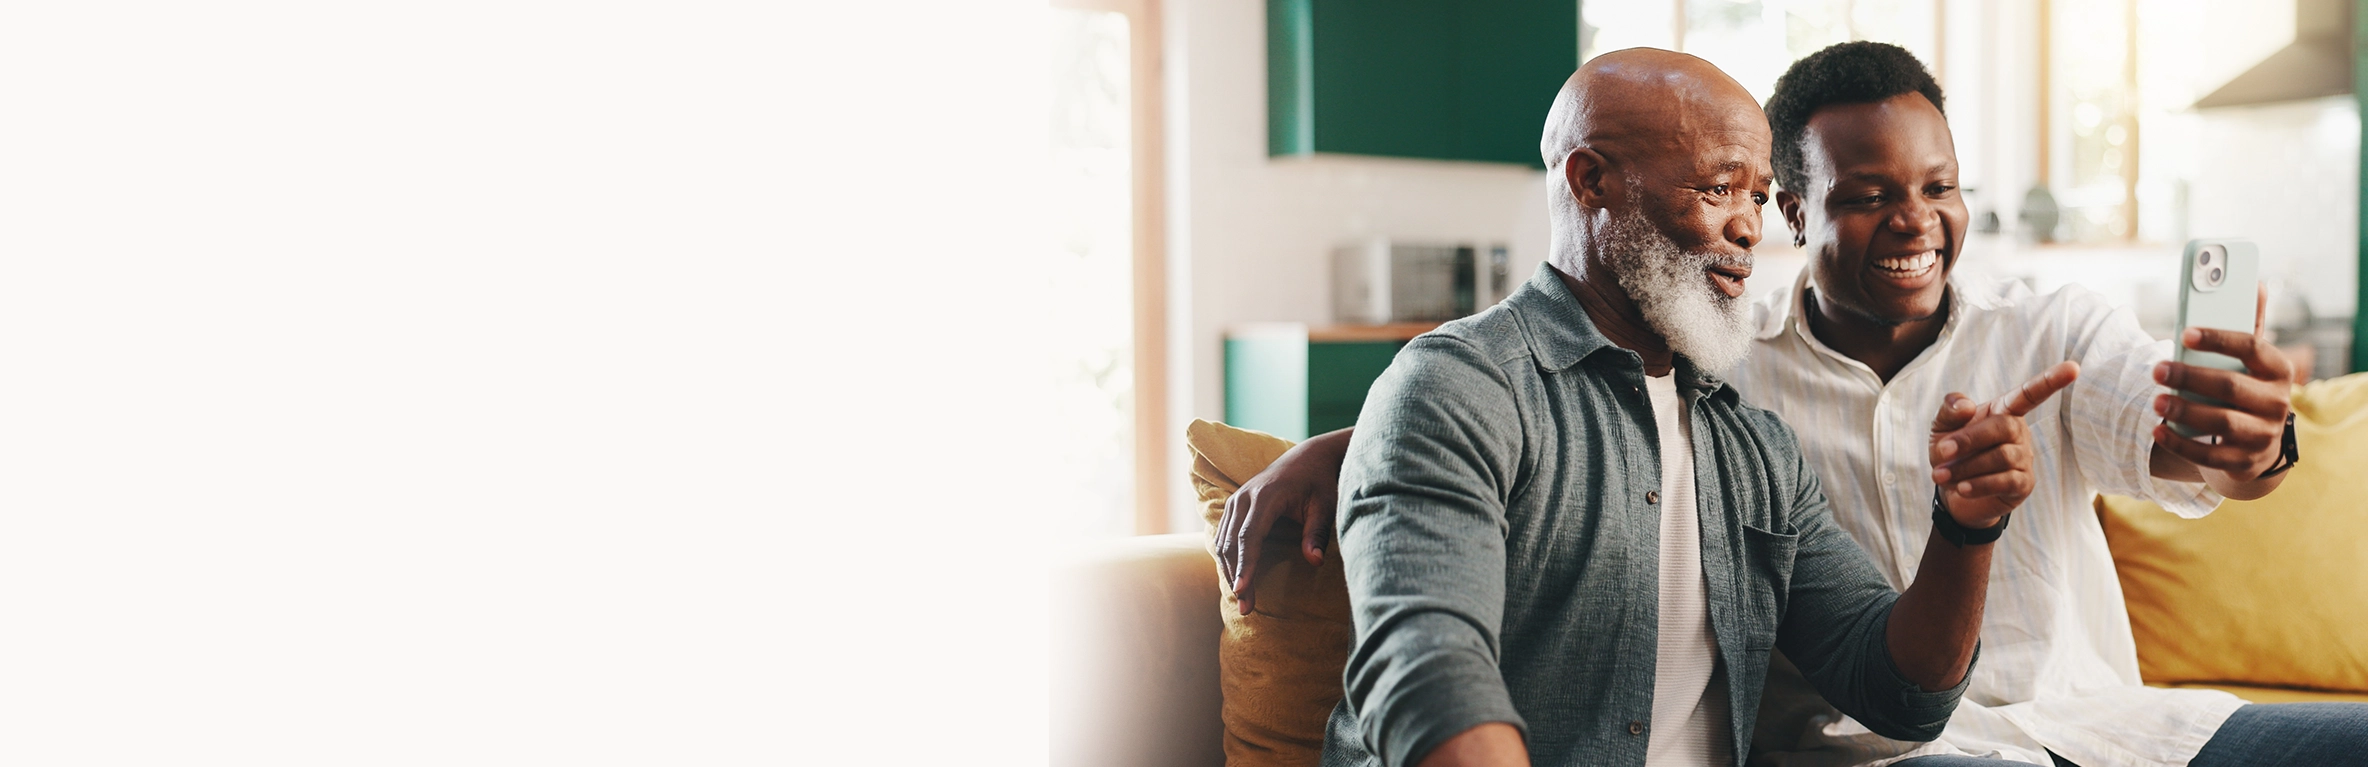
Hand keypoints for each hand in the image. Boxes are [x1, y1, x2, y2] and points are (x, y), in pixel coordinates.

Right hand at [1214, 429, 1350, 615]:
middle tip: (1246, 608)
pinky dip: (1227, 559)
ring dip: (1229, 571)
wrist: (1308, 457)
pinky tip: (1236, 579)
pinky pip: (1224, 536)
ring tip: (1242, 600)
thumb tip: (1316, 562)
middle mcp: (1244, 497)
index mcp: (1266, 495)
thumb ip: (1317, 533)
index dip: (1245, 565)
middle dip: (1237, 577)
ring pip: (1223, 541)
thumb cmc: (1319, 483)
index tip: (1242, 590)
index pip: (1249, 536)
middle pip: (1232, 543)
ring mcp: (1236, 500)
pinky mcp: (1234, 506)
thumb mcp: (1325, 505)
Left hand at [1928, 361, 2079, 527]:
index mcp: (2004, 411)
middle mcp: (2019, 432)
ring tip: (1940, 474)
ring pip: (2002, 456)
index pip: (2030, 394)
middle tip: (1942, 450)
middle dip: (1969, 439)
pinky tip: (1961, 488)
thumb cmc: (1951, 452)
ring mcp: (2025, 458)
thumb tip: (1967, 406)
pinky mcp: (2023, 484)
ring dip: (1966, 466)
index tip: (2073, 368)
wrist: (1952, 492)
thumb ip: (1950, 410)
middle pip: (2004, 427)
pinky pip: (2005, 481)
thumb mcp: (1942, 427)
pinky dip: (1979, 484)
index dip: (2050, 381)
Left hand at [2150, 283, 2295, 480]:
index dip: (2218, 339)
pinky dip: (2181, 443)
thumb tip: (2254, 281)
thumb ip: (2248, 323)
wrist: (2258, 443)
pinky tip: (2158, 430)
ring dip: (2185, 410)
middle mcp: (2277, 403)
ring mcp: (2263, 435)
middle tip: (2155, 370)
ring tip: (2155, 401)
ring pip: (2222, 422)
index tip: (2184, 332)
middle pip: (2230, 387)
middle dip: (2190, 377)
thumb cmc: (2246, 387)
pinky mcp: (2245, 461)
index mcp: (2279, 369)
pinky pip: (2210, 455)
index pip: (2252, 347)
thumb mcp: (2250, 359)